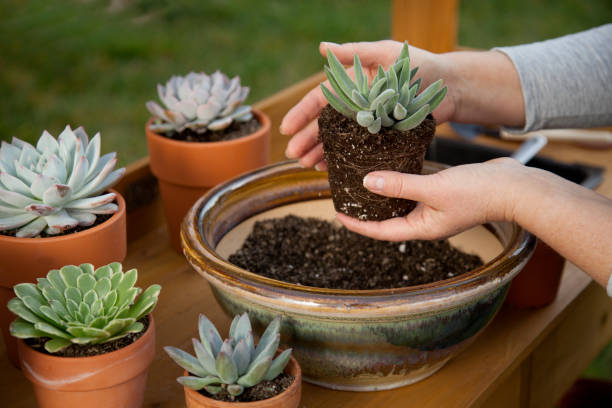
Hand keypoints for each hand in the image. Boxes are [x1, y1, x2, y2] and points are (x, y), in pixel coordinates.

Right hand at [281, 40, 453, 168]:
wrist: (451, 87)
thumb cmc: (419, 65)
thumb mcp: (386, 54)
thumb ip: (356, 52)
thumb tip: (323, 48)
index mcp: (353, 85)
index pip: (321, 99)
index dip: (302, 113)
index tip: (286, 129)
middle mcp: (357, 105)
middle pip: (325, 124)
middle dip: (307, 140)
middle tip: (294, 156)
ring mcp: (368, 124)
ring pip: (338, 140)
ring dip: (320, 152)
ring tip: (307, 166)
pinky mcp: (382, 139)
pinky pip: (358, 151)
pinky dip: (343, 159)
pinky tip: (330, 169)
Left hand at [336, 158, 525, 240]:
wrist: (516, 187)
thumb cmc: (479, 193)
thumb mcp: (434, 188)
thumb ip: (400, 186)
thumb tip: (367, 182)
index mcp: (421, 228)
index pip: (380, 231)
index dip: (358, 225)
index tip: (338, 214)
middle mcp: (426, 221)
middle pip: (388, 218)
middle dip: (367, 209)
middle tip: (347, 195)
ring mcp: (435, 207)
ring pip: (401, 202)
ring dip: (383, 193)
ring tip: (363, 180)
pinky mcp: (443, 192)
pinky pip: (415, 188)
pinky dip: (402, 181)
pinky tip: (393, 166)